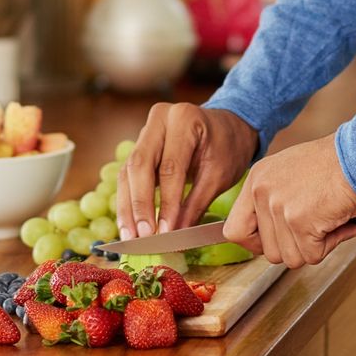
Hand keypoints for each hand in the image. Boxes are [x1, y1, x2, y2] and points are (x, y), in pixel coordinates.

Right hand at [117, 103, 257, 239]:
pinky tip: (129, 225)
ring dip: (128, 207)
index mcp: (184, 118)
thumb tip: (175, 236)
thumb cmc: (227, 148)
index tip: (166, 232)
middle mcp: (159, 119)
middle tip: (143, 235)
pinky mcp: (139, 146)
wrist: (228, 128)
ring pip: (128, 171)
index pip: (170, 167)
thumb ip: (195, 204)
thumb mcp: (219, 176)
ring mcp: (145, 130)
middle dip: (140, 204)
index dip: (167, 202)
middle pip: (140, 165)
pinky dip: (128, 201)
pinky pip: (127, 175)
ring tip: (131, 237)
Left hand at [222, 133, 355, 266]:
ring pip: (290, 257)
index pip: (234, 230)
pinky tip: (341, 224)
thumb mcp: (290, 173)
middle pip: (267, 251)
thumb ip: (276, 201)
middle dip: (295, 247)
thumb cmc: (334, 163)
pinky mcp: (299, 221)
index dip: (255, 244)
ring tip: (330, 222)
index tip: (276, 242)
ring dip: (315, 247)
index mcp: (256, 180)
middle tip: (315, 230)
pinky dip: (331, 245)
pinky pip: (312, 256)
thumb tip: (273, 238)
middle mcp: (261, 192)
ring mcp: (278, 207)